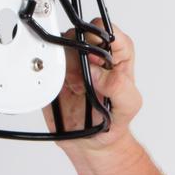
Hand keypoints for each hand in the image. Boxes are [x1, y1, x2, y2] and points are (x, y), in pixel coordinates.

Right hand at [42, 18, 142, 162]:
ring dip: (65, 66)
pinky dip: (50, 75)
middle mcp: (93, 56)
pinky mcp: (55, 75)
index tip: (95, 57)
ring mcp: (72, 64)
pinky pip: (45, 63)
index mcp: (117, 56)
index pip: (109, 32)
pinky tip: (63, 90)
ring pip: (60, 47)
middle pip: (79, 34)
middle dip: (78, 53)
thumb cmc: (114, 121)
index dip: (100, 38)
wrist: (90, 143)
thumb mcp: (129, 105)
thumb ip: (120, 86)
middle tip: (83, 76)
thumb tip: (98, 72)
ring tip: (76, 87)